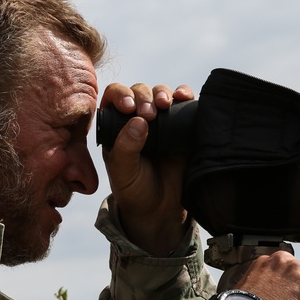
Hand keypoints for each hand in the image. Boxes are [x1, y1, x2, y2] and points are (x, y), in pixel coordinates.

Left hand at [100, 82, 194, 255]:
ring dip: (163, 93)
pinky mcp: (181, 126)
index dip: (120, 94)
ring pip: (160, 93)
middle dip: (143, 97)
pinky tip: (184, 97)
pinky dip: (184, 95)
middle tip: (149, 114)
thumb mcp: (123, 171)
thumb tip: (138, 121)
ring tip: (165, 105)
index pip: (114, 97)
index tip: (128, 106)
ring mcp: (160, 121)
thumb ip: (126, 147)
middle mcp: (137, 118)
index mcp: (115, 126)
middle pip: (139, 91)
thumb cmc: (134, 189)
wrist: (161, 208)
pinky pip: (183, 103)